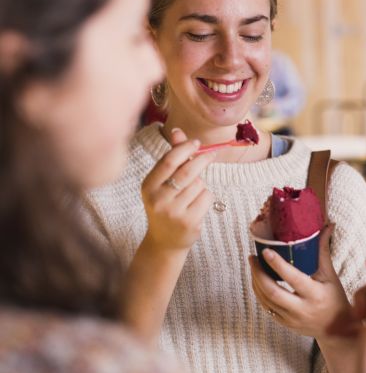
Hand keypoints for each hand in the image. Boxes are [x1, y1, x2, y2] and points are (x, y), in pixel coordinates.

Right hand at [141, 128, 213, 250]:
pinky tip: (196, 206)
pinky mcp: (189, 221)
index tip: (196, 143)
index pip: (168, 161)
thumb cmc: (165, 204)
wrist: (164, 241)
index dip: (184, 149)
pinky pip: (206, 197)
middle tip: (211, 154)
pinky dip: (206, 197)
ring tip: (191, 194)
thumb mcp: (162, 182)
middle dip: (202, 159)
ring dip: (201, 184)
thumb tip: (178, 131)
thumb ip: (172, 157)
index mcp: (148, 186)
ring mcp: (173, 212)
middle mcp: (158, 199)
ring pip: (199, 184)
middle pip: (187, 171)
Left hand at [249, 224, 349, 338]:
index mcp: (315, 295)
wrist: (338, 330)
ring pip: (265, 300)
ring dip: (256, 281)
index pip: (292, 278)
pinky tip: (258, 280)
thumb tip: (327, 226)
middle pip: (271, 291)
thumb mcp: (331, 276)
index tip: (265, 251)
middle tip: (252, 257)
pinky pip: (266, 307)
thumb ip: (323, 251)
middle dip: (258, 273)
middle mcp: (301, 309)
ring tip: (253, 265)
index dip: (277, 264)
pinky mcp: (284, 324)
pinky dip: (259, 292)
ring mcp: (291, 319)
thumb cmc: (335, 299)